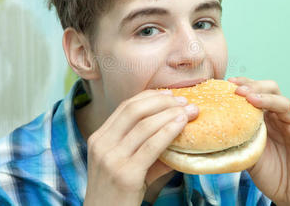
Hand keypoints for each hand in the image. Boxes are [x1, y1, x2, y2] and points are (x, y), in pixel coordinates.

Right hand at [83, 90, 198, 205]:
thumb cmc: (118, 194)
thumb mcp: (126, 165)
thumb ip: (146, 149)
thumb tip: (176, 133)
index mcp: (99, 138)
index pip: (125, 107)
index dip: (150, 97)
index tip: (170, 95)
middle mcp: (102, 144)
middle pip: (134, 110)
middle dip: (162, 101)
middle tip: (184, 101)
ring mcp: (111, 159)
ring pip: (144, 125)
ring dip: (171, 114)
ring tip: (190, 111)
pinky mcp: (126, 174)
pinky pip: (151, 146)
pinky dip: (169, 131)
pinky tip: (182, 125)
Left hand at [228, 77, 289, 205]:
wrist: (288, 196)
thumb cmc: (268, 172)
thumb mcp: (246, 153)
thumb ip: (236, 139)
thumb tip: (211, 128)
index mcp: (264, 118)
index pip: (256, 92)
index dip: (244, 84)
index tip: (229, 83)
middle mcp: (279, 118)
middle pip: (271, 91)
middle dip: (254, 87)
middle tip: (238, 91)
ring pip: (284, 104)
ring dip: (268, 99)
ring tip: (252, 98)